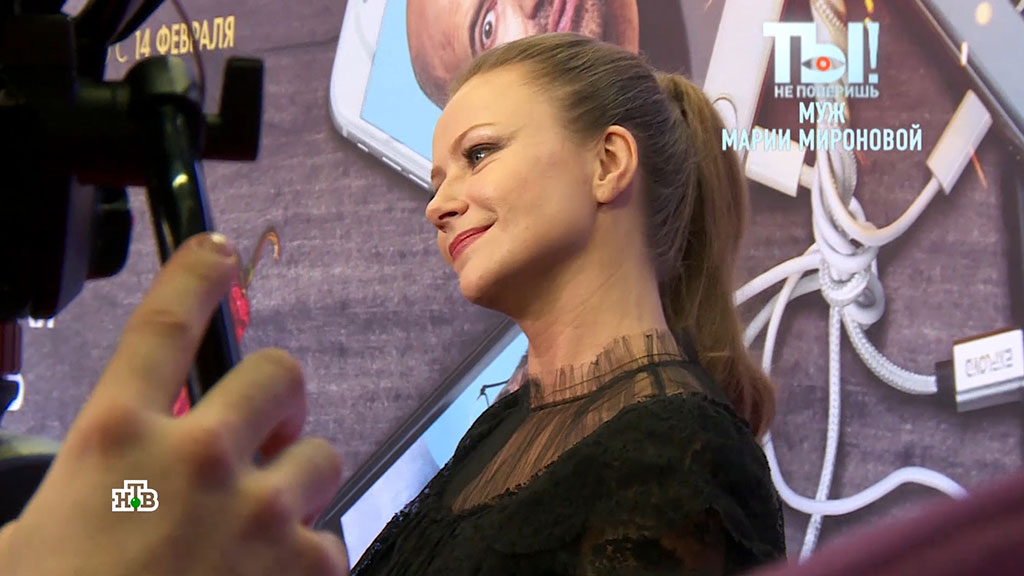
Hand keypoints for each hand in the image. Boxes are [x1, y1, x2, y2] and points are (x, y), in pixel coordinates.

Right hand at [0, 233, 347, 574]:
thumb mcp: (28, 538)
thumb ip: (81, 485)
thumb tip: (108, 470)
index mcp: (113, 441)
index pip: (163, 325)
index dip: (195, 276)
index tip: (217, 250)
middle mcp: (195, 458)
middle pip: (278, 373)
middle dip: (278, 395)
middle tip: (267, 423)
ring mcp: (258, 513)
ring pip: (321, 454)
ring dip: (297, 480)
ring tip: (263, 521)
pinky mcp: (302, 568)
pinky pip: (331, 539)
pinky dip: (308, 559)